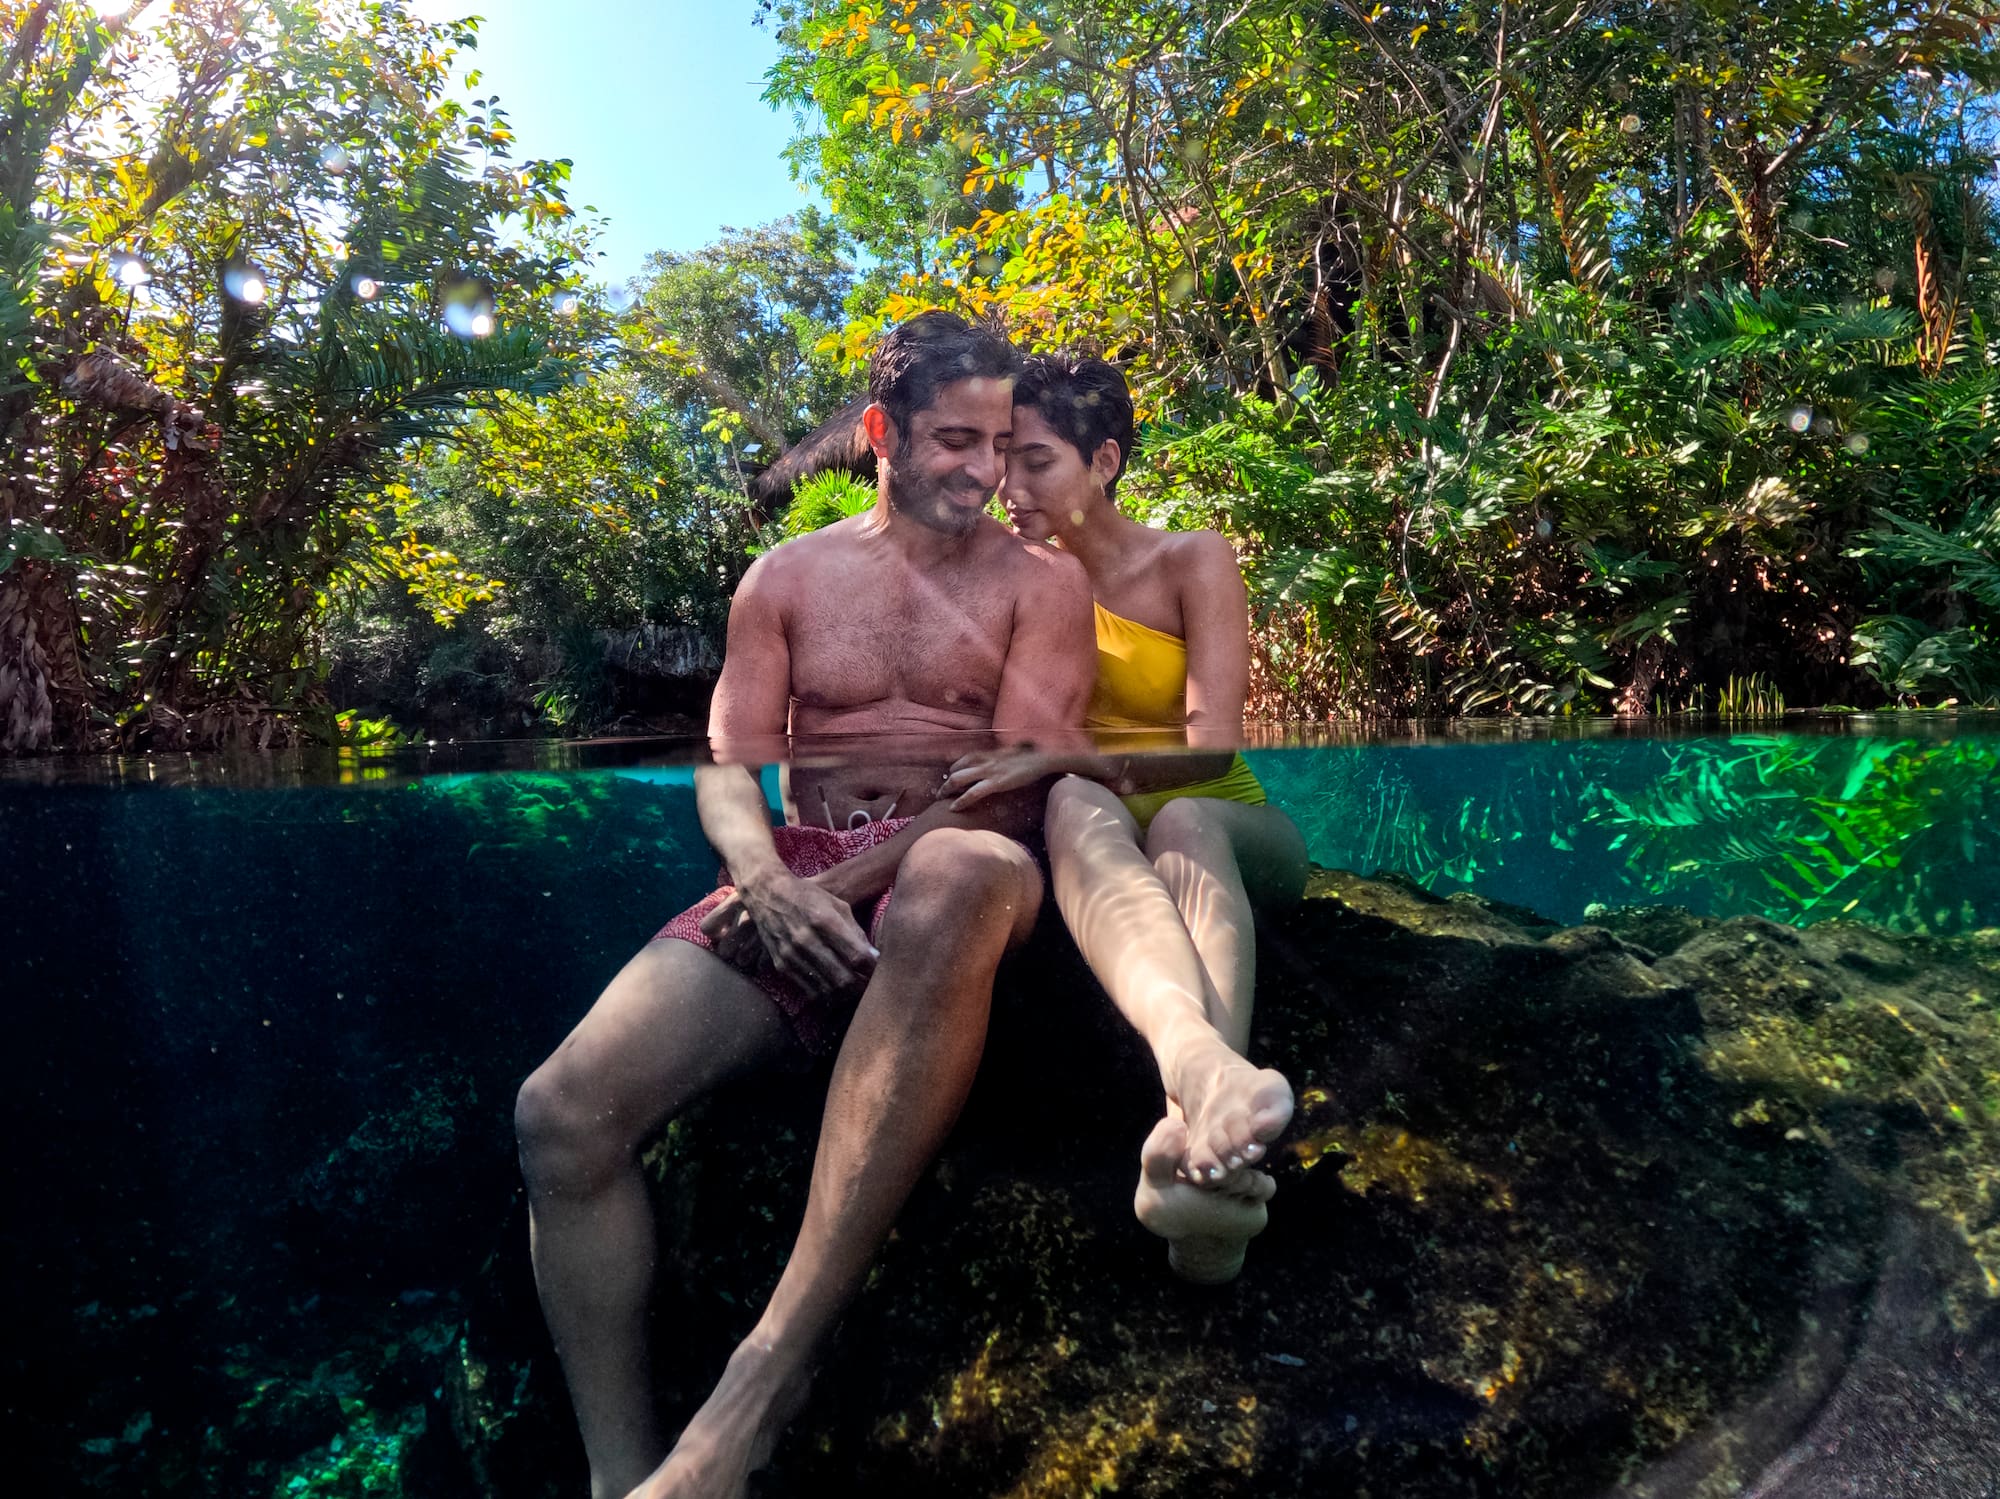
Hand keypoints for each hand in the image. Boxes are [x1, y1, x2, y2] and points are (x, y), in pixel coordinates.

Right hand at [706, 869, 878, 996]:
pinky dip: (827, 996)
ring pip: (827, 990)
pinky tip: (836, 991)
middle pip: (843, 978)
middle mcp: (807, 940)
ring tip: (856, 990)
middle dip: (862, 987)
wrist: (766, 894)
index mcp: (824, 920)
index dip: (873, 969)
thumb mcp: (837, 905)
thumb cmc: (808, 896)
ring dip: (846, 995)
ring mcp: (792, 955)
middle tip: (871, 986)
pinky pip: (809, 991)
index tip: (881, 971)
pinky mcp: (782, 966)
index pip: (857, 956)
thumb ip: (856, 932)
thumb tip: (874, 957)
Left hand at [942, 747, 1060, 810]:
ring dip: (947, 790)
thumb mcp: (1013, 753)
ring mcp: (989, 771)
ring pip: (959, 780)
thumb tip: (1004, 759)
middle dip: (946, 782)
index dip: (954, 770)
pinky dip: (961, 801)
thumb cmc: (1031, 757)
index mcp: (989, 753)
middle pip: (956, 770)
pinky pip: (973, 793)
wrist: (1043, 759)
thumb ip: (1003, 756)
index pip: (964, 760)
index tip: (950, 778)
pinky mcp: (996, 783)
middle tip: (940, 793)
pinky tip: (954, 808)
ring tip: (941, 799)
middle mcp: (985, 761)